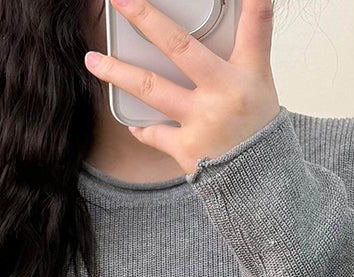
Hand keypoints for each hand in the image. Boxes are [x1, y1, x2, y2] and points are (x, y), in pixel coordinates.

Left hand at [83, 0, 279, 175]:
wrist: (260, 182)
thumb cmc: (258, 127)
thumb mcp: (261, 80)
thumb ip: (252, 39)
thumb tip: (252, 0)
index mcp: (244, 75)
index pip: (253, 26)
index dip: (251, 3)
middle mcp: (221, 95)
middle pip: (178, 48)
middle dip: (146, 19)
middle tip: (119, 0)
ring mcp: (200, 122)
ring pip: (151, 89)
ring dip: (117, 73)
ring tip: (92, 60)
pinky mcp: (186, 150)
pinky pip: (153, 133)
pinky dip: (141, 127)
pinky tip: (132, 123)